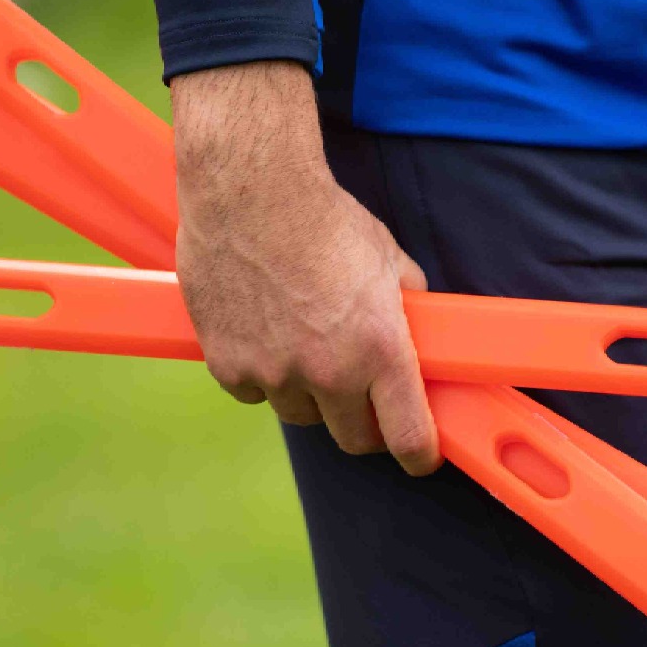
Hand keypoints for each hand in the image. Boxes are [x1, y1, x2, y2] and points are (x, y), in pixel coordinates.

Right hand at [170, 61, 440, 475]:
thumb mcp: (388, 259)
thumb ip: (406, 307)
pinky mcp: (227, 364)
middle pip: (353, 439)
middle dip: (364, 425)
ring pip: (299, 414)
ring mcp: (274, 372)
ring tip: (305, 348)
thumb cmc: (322, 217)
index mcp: (379, 349)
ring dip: (309, 396)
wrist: (249, 189)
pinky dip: (260, 375)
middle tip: (363, 401)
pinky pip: (252, 392)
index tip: (419, 457)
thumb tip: (419, 333)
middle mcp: (327, 371)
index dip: (418, 454)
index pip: (408, 436)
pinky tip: (264, 335)